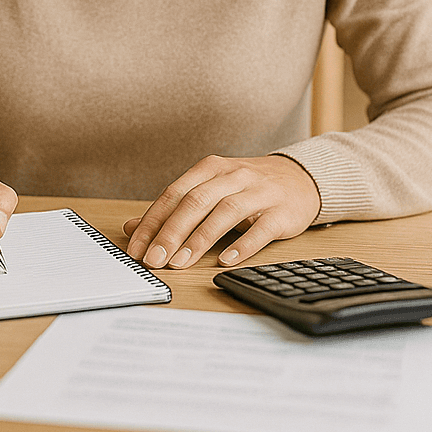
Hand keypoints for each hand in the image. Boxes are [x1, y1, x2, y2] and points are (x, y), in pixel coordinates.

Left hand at [123, 155, 319, 269]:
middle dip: (172, 232)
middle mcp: (233, 176)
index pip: (174, 194)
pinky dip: (242, 245)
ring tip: (181, 262)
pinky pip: (260, 228)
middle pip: (196, 202)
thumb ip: (173, 209)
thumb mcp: (209, 190)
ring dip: (200, 239)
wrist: (300, 179)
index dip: (153, 222)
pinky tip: (225, 261)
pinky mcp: (281, 211)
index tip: (137, 248)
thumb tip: (132, 228)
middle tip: (155, 259)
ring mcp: (259, 192)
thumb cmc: (247, 188)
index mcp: (210, 169)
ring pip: (225, 212)